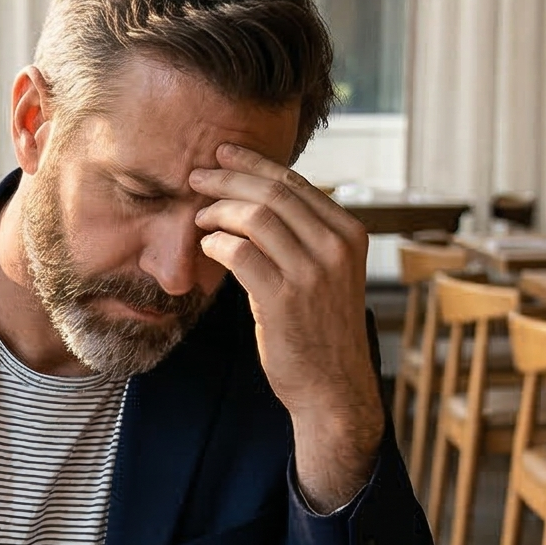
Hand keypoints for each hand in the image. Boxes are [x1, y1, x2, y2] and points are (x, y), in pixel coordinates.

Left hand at [191, 144, 382, 509]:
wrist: (333, 388)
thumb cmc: (322, 330)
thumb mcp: (330, 273)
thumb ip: (306, 236)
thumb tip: (261, 198)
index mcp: (349, 233)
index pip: (294, 183)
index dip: (253, 164)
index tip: (223, 156)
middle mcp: (335, 247)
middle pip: (272, 193)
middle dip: (227, 178)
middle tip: (196, 177)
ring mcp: (312, 273)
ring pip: (255, 217)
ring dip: (218, 211)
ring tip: (198, 216)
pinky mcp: (284, 299)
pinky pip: (239, 253)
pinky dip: (216, 243)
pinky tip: (206, 247)